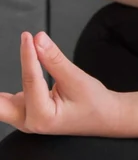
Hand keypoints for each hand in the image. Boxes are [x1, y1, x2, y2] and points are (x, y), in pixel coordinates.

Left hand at [0, 31, 119, 135]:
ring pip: (1, 103)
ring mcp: (25, 119)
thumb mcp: (77, 79)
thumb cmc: (94, 102)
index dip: (28, 55)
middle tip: (2, 68)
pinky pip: (8, 100)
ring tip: (14, 59)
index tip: (27, 37)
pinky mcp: (25, 112)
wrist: (105, 117)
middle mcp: (28, 122)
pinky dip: (4, 90)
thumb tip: (38, 40)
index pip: (31, 80)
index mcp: (42, 117)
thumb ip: (55, 60)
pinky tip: (9, 79)